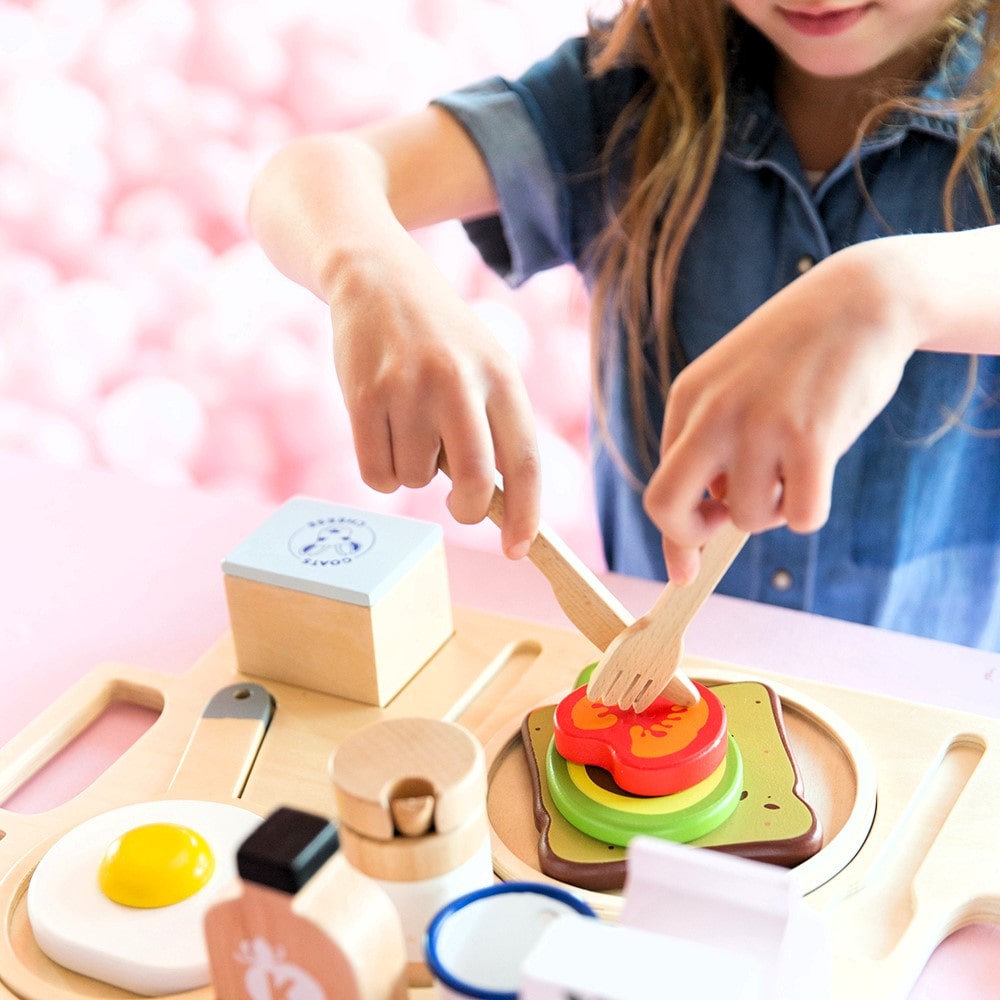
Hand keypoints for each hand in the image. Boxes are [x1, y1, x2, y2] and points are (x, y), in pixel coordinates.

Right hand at [329, 241, 539, 558]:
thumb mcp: (484, 364)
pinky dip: (380, 469)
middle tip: (459, 504)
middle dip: (466, 509)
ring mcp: (407, 389)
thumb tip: (499, 507)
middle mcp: (458, 382)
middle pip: (473, 483)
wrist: (375, 276)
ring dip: (412, 470)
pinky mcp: (362, 397)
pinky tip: (381, 430)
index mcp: (501, 376)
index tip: (518, 548)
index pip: (523, 461)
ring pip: (415, 481)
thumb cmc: (439, 336)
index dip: (525, 514)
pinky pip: (376, 474)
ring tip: (408, 423)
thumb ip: (496, 427)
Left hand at [644, 240, 918, 583]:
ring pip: (747, 517)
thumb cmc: (796, 356)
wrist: (859, 300)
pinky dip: (810, 511)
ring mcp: (759, 426)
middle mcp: (712, 414)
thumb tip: (701, 532)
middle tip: (726, 524)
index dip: (675, 533)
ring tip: (793, 466)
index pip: (660, 487)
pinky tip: (819, 471)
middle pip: (668, 508)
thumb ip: (710, 450)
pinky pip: (801, 517)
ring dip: (773, 509)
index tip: (686, 566)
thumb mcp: (733, 388)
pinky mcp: (810, 438)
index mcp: (687, 400)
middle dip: (691, 536)